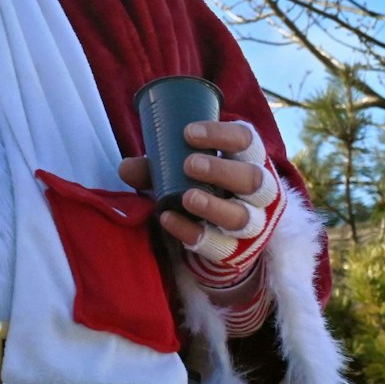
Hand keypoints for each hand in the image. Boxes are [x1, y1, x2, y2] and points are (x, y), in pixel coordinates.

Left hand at [119, 119, 283, 287]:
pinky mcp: (237, 250)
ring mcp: (252, 223)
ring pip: (243, 217)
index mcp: (248, 160)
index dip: (222, 135)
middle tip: (190, 164)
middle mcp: (258, 192)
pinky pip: (219, 245)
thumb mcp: (181, 172)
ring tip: (188, 197)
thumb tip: (126, 167)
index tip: (188, 133)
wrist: (219, 234)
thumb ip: (155, 167)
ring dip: (215, 206)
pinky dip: (192, 232)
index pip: (246, 140)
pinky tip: (169, 219)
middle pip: (254, 179)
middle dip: (223, 171)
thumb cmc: (201, 187)